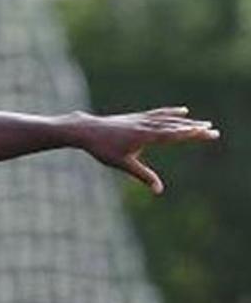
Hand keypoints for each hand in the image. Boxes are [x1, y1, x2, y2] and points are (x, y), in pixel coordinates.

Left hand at [69, 107, 218, 194]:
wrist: (87, 130)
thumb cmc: (103, 149)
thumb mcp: (124, 164)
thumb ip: (144, 176)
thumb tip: (159, 191)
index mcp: (145, 136)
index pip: (172, 135)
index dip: (190, 134)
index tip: (206, 133)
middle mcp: (146, 125)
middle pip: (175, 126)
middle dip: (195, 129)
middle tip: (214, 131)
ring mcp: (142, 119)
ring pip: (170, 119)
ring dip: (188, 122)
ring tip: (204, 123)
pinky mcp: (137, 117)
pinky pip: (160, 114)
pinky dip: (173, 113)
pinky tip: (183, 111)